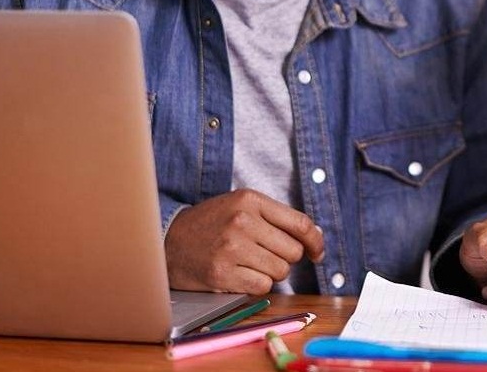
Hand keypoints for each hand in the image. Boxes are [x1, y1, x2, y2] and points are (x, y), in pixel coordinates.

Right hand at [165, 189, 324, 294]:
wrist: (169, 240)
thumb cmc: (211, 224)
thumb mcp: (241, 207)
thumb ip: (276, 218)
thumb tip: (314, 237)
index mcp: (250, 200)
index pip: (300, 223)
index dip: (316, 241)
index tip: (317, 252)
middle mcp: (242, 221)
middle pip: (292, 251)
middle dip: (285, 258)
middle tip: (265, 255)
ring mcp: (232, 247)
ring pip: (280, 271)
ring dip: (270, 272)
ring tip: (249, 263)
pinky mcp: (222, 272)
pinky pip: (262, 286)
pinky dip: (256, 284)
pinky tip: (240, 274)